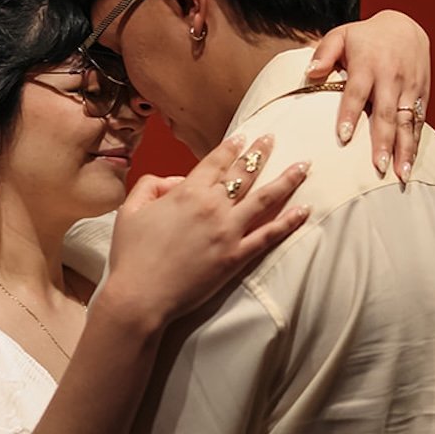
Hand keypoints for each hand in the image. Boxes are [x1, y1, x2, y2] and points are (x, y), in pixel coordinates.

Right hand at [106, 134, 308, 325]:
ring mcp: (228, 231)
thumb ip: (150, 185)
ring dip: (286, 179)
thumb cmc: (131, 255)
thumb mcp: (130, 210)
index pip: (216, 162)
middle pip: (244, 173)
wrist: (140, 296)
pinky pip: (268, 235)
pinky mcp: (236, 257)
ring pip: (265, 198)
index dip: (231, 147)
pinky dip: (288, 222)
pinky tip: (304, 210)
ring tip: (303, 166)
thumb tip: (174, 180)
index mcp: (187, 192)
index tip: (243, 137)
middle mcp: (212, 206)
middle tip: (273, 138)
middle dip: (260, 153)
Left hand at [306, 9, 430, 180]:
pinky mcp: (422, 94)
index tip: (343, 137)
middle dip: (383, 141)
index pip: (356, 92)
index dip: (350, 114)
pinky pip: (419, 122)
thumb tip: (310, 73)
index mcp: (367, 64)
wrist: (406, 25)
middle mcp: (390, 77)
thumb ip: (324, 53)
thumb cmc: (366, 36)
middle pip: (385, 113)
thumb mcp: (341, 34)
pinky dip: (415, 144)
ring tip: (400, 174)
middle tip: (378, 166)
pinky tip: (410, 164)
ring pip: (406, 122)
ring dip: (404, 149)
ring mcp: (408, 87)